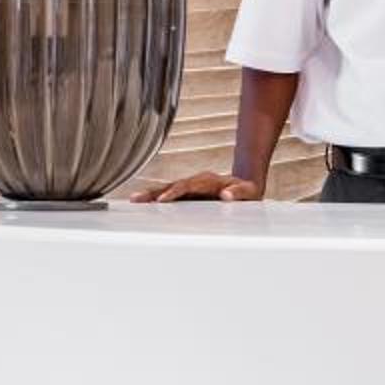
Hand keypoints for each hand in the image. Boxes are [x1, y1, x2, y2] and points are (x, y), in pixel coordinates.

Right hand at [131, 170, 261, 202]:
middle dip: (155, 192)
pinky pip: (170, 195)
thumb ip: (240, 192)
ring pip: (168, 189)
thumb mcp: (250, 192)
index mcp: (208, 181)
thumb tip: (227, 195)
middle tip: (138, 199)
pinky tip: (142, 204)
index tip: (163, 200)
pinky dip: (156, 198)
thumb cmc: (248, 191)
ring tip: (134, 200)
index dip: (175, 192)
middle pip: (172, 186)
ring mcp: (191, 187)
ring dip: (151, 194)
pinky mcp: (188, 194)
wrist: (247, 186)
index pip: (187, 186)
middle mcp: (196, 181)